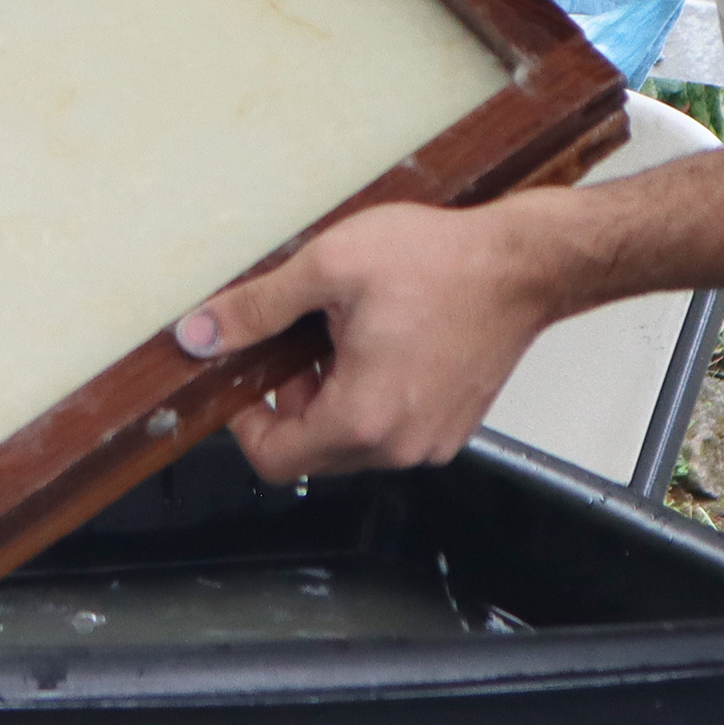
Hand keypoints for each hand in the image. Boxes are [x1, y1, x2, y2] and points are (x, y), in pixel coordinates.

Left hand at [173, 196, 570, 480]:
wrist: (522, 264)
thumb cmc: (441, 263)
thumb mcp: (329, 268)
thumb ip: (256, 308)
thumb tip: (201, 334)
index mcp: (362, 418)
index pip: (273, 460)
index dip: (243, 421)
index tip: (243, 378)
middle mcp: (400, 445)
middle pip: (312, 450)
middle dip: (291, 398)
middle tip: (299, 338)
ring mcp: (431, 440)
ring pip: (351, 437)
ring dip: (330, 393)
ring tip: (343, 330)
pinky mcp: (452, 425)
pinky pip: (389, 426)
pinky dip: (369, 393)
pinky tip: (379, 338)